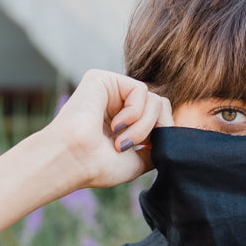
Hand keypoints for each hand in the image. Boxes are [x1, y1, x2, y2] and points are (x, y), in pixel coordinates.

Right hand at [44, 69, 173, 188]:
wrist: (75, 161)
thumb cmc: (98, 166)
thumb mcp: (137, 162)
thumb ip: (155, 148)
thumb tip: (170, 137)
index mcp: (122, 122)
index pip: (159, 117)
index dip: (162, 133)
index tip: (145, 151)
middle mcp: (116, 104)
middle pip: (161, 105)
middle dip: (155, 128)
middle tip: (133, 146)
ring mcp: (110, 90)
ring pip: (154, 99)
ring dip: (142, 126)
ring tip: (120, 141)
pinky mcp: (102, 78)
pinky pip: (140, 89)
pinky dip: (134, 112)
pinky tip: (115, 125)